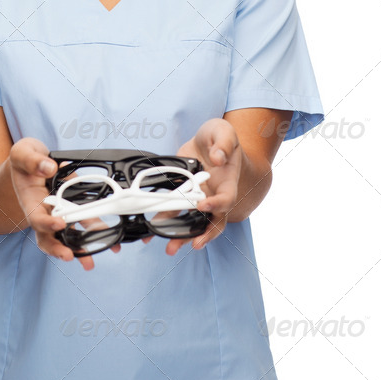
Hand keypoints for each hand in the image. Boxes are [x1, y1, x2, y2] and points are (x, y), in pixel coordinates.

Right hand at [8, 138, 120, 270]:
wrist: (32, 161)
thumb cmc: (24, 159)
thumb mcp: (22, 153)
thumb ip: (33, 161)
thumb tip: (49, 168)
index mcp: (29, 201)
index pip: (35, 217)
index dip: (46, 223)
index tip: (59, 223)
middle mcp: (44, 211)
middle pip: (49, 237)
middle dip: (59, 249)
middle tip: (71, 256)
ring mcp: (59, 212)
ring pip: (70, 234)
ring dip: (82, 247)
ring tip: (93, 260)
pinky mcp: (73, 206)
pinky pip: (85, 221)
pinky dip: (96, 230)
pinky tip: (111, 238)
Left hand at [163, 118, 241, 255]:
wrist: (209, 141)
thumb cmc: (220, 137)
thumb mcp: (224, 131)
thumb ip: (223, 143)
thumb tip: (218, 158)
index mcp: (228, 182)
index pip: (226, 199)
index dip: (216, 205)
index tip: (202, 205)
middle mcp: (215, 195)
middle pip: (213, 221)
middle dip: (202, 234)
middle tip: (192, 244)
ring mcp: (199, 198)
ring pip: (193, 223)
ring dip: (182, 236)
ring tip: (170, 247)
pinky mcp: (183, 195)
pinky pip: (175, 211)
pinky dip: (165, 221)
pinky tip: (152, 230)